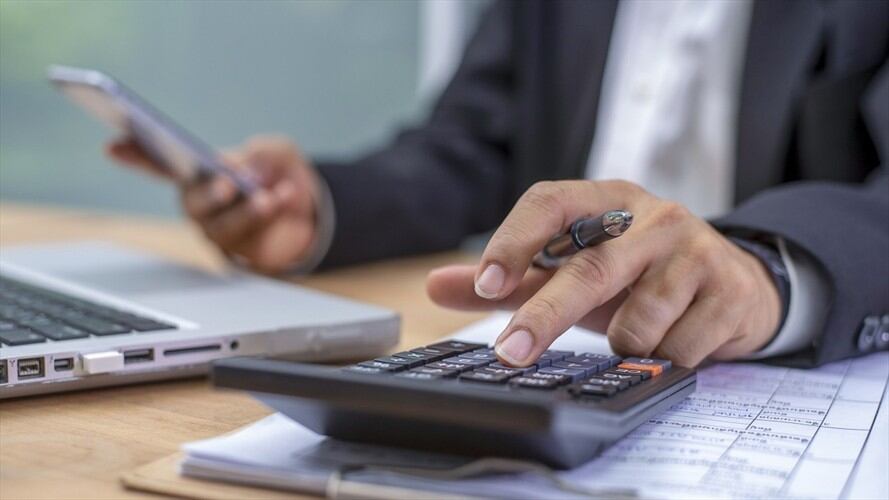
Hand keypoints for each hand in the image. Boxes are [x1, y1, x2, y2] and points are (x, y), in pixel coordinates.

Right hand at [107, 135, 320, 273]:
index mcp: (196, 173)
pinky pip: (248, 238)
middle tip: (229, 184)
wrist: (307, 214)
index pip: (159, 164)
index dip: (135, 155)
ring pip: (224, 225)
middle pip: (194, 201)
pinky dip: (268, 217)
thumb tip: (250, 164)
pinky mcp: (240, 252)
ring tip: (269, 197)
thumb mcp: (278, 152)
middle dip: (211, 193)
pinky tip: (283, 199)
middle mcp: (199, 204)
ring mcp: (217, 231)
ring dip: (248, 210)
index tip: (112, 145)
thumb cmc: (277, 175)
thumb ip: (265, 150)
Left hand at [426, 180, 781, 366]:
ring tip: (638, 335)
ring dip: (625, 343)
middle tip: (510, 352)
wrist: (736, 286)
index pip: (550, 202)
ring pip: (639, 320)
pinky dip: (666, 357)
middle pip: (590, 268)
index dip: (513, 240)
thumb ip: (512, 277)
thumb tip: (435, 285)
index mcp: (606, 200)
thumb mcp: (576, 269)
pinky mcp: (729, 288)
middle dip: (546, 316)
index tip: (485, 285)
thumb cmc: (638, 277)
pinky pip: (680, 345)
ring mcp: (695, 249)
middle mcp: (652, 216)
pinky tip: (677, 341)